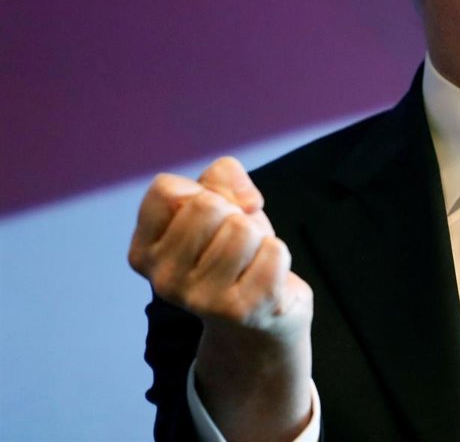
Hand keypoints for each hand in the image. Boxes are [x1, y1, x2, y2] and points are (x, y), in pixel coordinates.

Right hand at [128, 157, 313, 441]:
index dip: (200, 192)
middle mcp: (163, 280)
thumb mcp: (222, 205)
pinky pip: (273, 252)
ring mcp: (199, 299)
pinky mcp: (240, 310)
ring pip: (241, 228)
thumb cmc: (236, 252)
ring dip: (258, 237)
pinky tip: (267, 278)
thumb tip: (246, 201)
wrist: (260, 318)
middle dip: (233, 214)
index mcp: (145, 252)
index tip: (210, 218)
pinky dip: (279, 256)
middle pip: (207, 206)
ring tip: (251, 261)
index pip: (165, 190)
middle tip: (236, 243)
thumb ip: (222, 177)